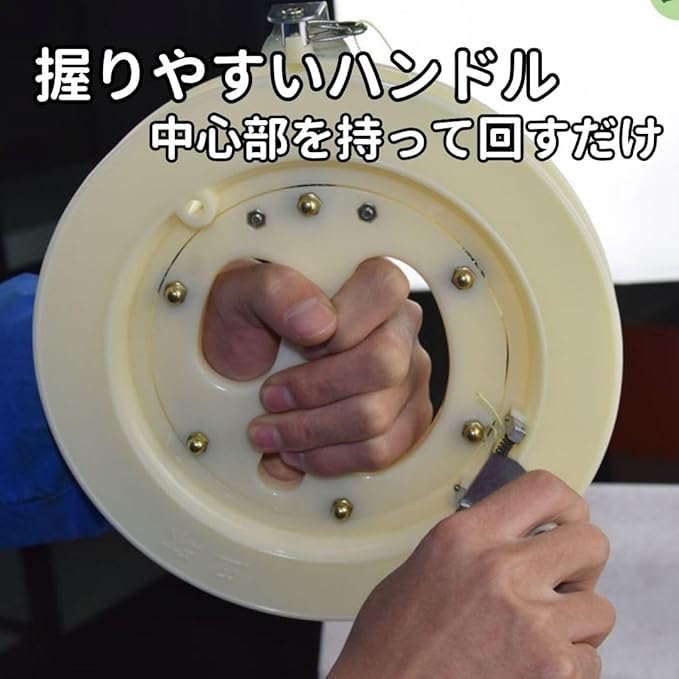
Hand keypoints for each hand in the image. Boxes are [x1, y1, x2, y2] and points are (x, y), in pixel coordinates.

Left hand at [202, 257, 431, 481]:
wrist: (238, 370)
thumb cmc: (246, 325)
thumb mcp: (240, 293)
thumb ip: (275, 291)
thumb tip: (318, 324)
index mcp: (370, 285)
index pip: (385, 289)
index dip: (342, 325)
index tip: (300, 344)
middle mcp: (399, 329)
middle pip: (384, 365)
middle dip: (315, 391)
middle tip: (271, 396)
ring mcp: (408, 378)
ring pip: (377, 417)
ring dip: (311, 431)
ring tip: (272, 431)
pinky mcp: (404, 422)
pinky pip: (380, 452)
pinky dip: (328, 458)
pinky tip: (298, 450)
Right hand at [330, 471, 614, 678]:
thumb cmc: (391, 646)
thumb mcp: (421, 568)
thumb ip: (471, 545)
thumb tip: (510, 536)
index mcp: (463, 537)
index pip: (543, 489)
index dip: (568, 505)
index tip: (567, 520)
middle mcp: (499, 570)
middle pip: (590, 541)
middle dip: (582, 565)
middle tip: (561, 582)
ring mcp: (529, 622)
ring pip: (599, 607)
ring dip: (577, 622)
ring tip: (540, 634)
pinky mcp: (550, 669)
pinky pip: (591, 658)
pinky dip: (570, 665)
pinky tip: (531, 665)